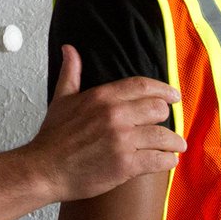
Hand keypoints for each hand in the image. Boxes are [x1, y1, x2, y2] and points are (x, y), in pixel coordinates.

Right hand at [30, 45, 184, 202]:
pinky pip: (159, 160)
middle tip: (166, 125)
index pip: (143, 85)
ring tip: (177, 146)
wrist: (44, 170)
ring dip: (174, 142)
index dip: (163, 90)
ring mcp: (122, 140)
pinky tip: (169, 160)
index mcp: (102, 97)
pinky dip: (168, 161)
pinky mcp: (126, 165)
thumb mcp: (61, 99)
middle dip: (165, 117)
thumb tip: (69, 49)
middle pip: (158, 109)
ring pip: (163, 136)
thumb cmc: (52, 138)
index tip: (173, 96)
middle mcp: (115, 115)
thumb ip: (70, 72)